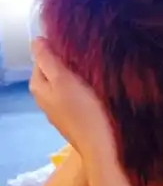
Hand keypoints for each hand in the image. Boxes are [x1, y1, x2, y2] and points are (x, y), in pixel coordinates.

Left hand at [30, 38, 115, 162]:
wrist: (103, 145)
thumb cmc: (84, 110)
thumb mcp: (63, 79)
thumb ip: (47, 59)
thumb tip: (36, 40)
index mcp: (38, 87)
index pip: (42, 58)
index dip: (57, 50)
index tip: (77, 48)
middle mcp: (45, 99)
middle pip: (54, 71)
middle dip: (68, 63)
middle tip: (89, 59)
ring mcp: (61, 110)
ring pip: (67, 84)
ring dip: (79, 77)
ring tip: (96, 72)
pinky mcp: (77, 118)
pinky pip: (78, 96)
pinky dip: (85, 90)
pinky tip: (99, 91)